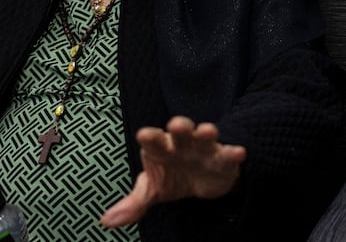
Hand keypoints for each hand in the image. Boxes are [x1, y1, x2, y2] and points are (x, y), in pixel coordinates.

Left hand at [100, 115, 245, 227]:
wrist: (204, 177)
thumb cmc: (173, 174)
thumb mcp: (153, 189)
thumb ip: (133, 203)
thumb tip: (106, 220)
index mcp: (162, 148)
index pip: (154, 142)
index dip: (150, 138)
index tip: (143, 134)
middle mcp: (184, 144)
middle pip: (181, 133)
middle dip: (180, 127)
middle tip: (176, 124)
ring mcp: (204, 150)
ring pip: (205, 138)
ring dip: (207, 133)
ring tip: (207, 130)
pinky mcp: (223, 159)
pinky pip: (228, 155)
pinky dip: (233, 153)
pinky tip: (239, 153)